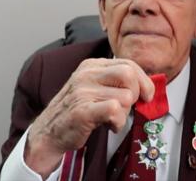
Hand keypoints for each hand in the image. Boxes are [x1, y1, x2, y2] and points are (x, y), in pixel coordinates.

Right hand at [24, 58, 154, 176]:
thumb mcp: (94, 87)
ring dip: (124, 114)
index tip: (147, 95)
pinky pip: (115, 110)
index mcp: (92, 65)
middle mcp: (86, 75)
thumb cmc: (76, 110)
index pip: (128, 64)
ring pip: (125, 97)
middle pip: (129, 75)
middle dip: (136, 94)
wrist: (48, 132)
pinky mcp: (82, 111)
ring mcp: (83, 91)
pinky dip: (118, 122)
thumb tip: (147, 86)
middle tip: (127, 107)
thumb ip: (116, 82)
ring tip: (112, 118)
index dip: (144, 80)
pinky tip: (109, 125)